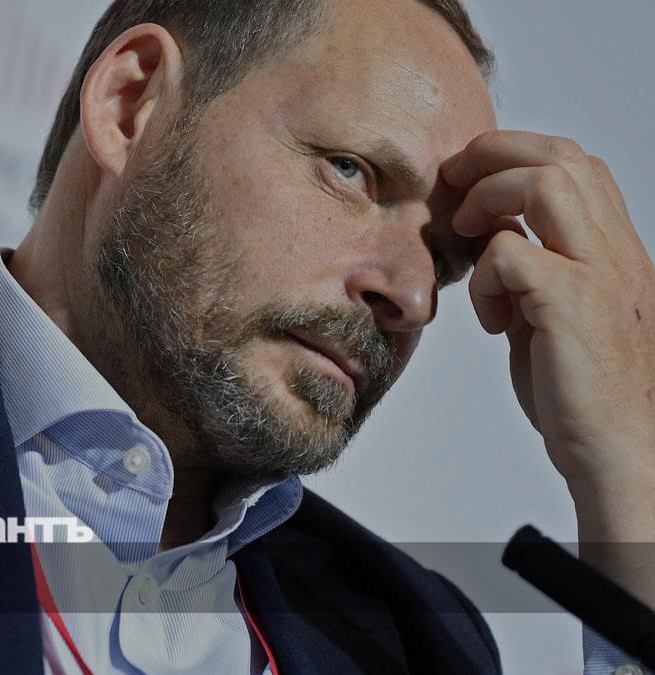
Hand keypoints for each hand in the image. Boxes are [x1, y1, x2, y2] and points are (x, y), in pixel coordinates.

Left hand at [441, 130, 654, 603]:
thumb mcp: (558, 313)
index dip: (517, 154)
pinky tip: (492, 320)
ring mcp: (598, 274)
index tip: (470, 179)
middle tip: (452, 183)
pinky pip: (510, 252)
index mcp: (614, 249)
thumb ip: (535, 269)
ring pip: (545, 181)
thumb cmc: (585, 393)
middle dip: (493, 153)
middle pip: (560, 155)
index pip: (576, 163)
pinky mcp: (571, 306)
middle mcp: (615, 251)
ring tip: (466, 234)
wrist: (623, 453)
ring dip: (488, 197)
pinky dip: (483, 275)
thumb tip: (493, 236)